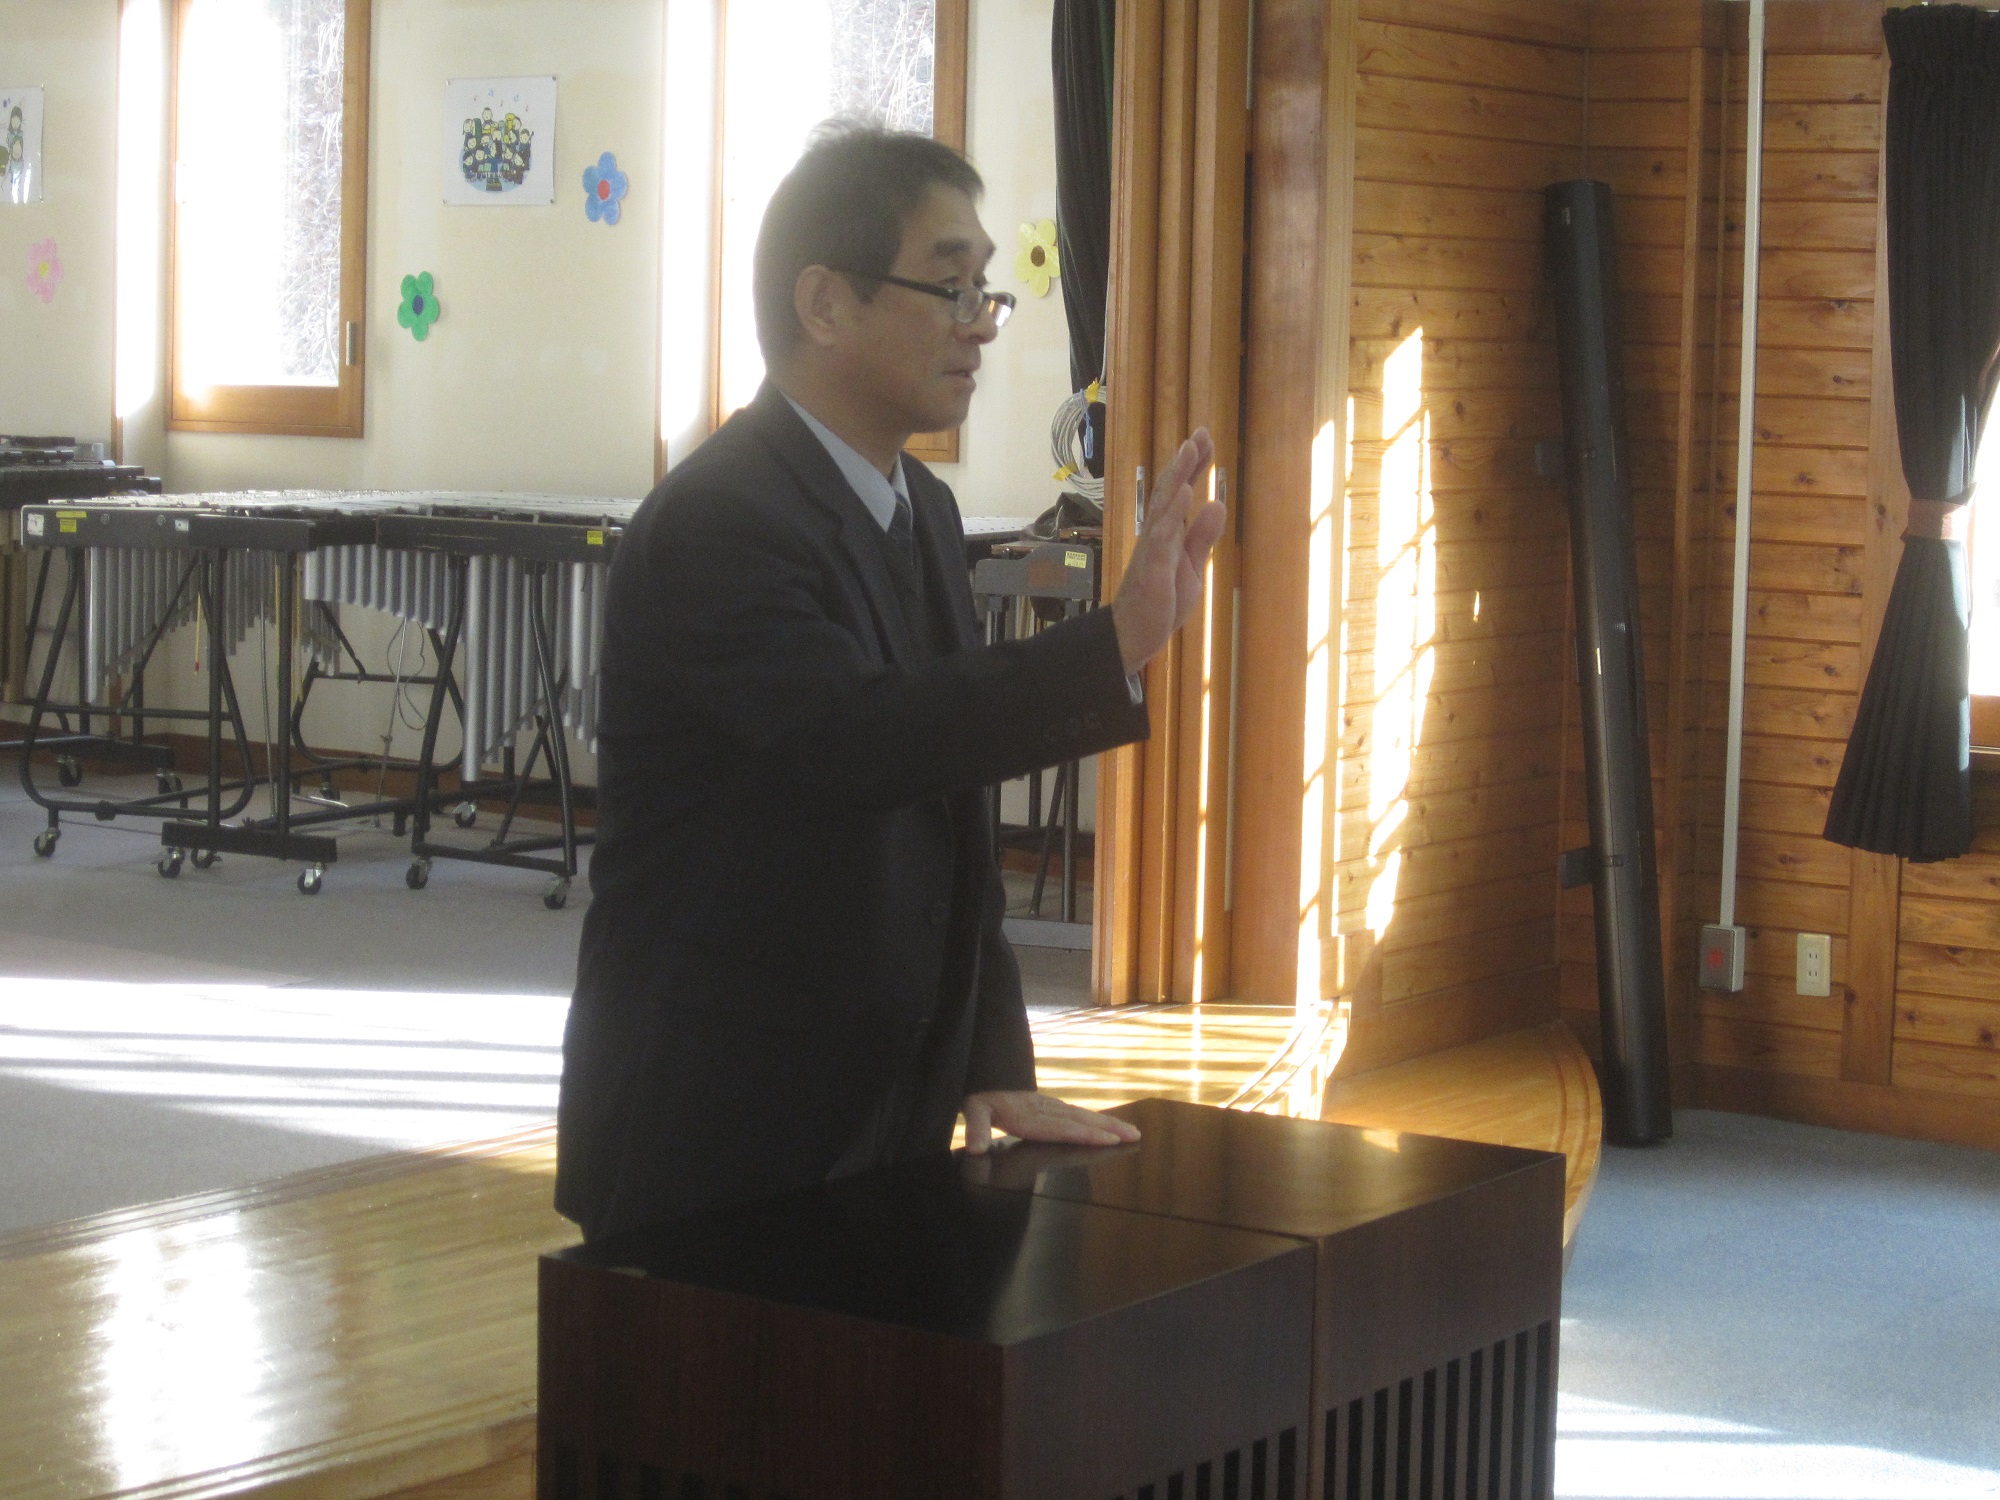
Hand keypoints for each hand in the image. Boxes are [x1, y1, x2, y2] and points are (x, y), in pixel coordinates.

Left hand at [961, 1090, 1142, 1154]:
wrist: (985, 1080)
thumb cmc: (980, 1102)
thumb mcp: (973, 1112)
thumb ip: (975, 1129)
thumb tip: (977, 1148)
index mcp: (1030, 1116)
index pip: (1063, 1127)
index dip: (1086, 1134)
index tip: (1109, 1140)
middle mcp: (1046, 1110)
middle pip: (1081, 1121)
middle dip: (1109, 1129)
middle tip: (1135, 1136)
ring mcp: (1052, 1107)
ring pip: (1084, 1117)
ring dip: (1109, 1124)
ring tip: (1132, 1132)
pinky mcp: (1053, 1107)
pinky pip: (1079, 1115)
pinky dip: (1097, 1121)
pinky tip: (1110, 1126)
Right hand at [1111, 428, 1225, 674]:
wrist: (1133, 635)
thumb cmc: (1159, 601)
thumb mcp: (1190, 567)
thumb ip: (1201, 537)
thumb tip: (1217, 504)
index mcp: (1167, 534)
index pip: (1180, 492)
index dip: (1194, 466)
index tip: (1205, 440)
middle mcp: (1156, 534)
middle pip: (1170, 490)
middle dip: (1185, 461)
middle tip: (1199, 432)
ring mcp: (1152, 548)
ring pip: (1164, 505)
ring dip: (1177, 476)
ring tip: (1190, 449)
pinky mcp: (1153, 567)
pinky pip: (1162, 535)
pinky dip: (1173, 512)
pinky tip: (1183, 492)